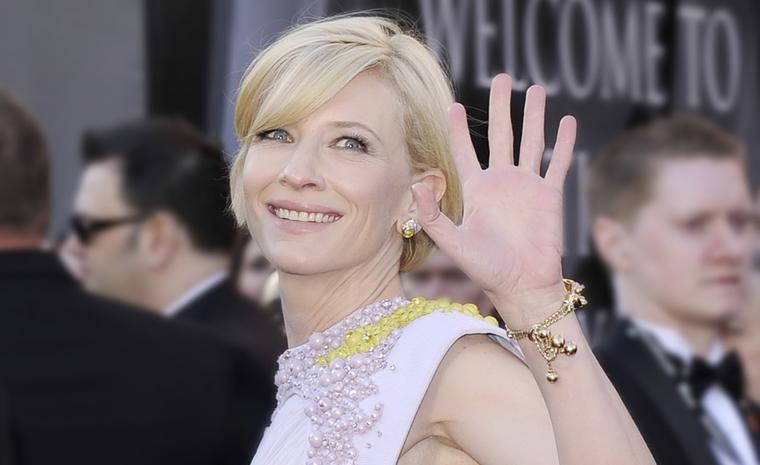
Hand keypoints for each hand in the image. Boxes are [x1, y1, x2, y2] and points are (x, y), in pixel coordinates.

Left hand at [412, 74, 576, 324]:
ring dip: (533, 116)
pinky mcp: (550, 195)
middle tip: (502, 77)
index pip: (464, 152)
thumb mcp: (453, 242)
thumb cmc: (486, 269)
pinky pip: (557, 163)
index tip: (453, 106)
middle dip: (501, 106)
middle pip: (501, 135)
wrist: (523, 286)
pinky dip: (563, 142)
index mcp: (477, 191)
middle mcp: (501, 182)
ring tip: (535, 89)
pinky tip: (567, 121)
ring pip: (530, 141)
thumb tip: (418, 182)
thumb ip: (433, 214)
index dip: (459, 130)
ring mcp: (527, 186)